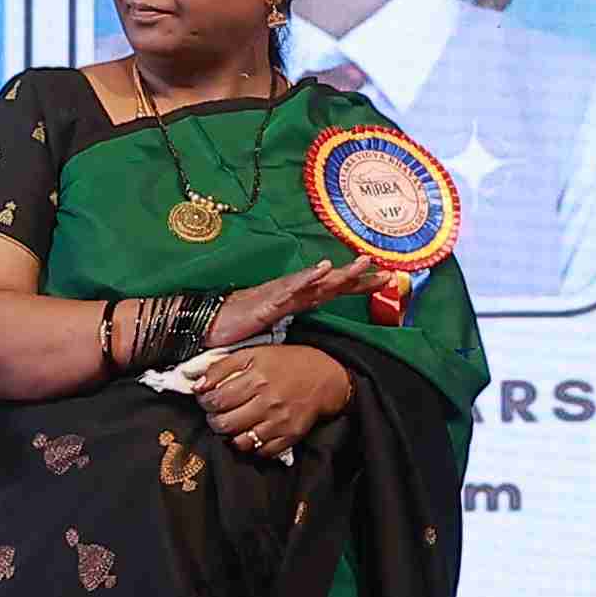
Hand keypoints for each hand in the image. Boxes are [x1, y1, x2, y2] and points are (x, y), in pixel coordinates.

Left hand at [179, 335, 350, 454]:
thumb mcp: (254, 353)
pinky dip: (251, 445)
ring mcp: (279, 422)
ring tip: (233, 423)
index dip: (205, 402)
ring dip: (230, 435)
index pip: (216, 399)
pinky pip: (260, 452)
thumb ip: (222, 367)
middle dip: (214, 420)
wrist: (325, 377)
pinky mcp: (289, 436)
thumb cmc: (287, 363)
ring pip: (239, 442)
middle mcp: (268, 402)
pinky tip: (250, 431)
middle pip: (224, 424)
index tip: (207, 399)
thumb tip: (197, 385)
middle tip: (217, 413)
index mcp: (257, 378)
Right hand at [203, 255, 369, 349]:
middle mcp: (292, 293)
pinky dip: (308, 277)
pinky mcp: (267, 300)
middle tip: (390, 273)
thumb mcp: (272, 330)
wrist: (205, 325)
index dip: (359, 285)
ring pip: (317, 281)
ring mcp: (280, 294)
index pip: (333, 291)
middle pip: (333, 284)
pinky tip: (323, 269)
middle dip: (361, 279)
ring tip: (364, 263)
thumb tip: (310, 333)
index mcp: (295, 301)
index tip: (385, 281)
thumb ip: (290, 327)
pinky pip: (291, 287)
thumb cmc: (235, 327)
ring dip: (342, 273)